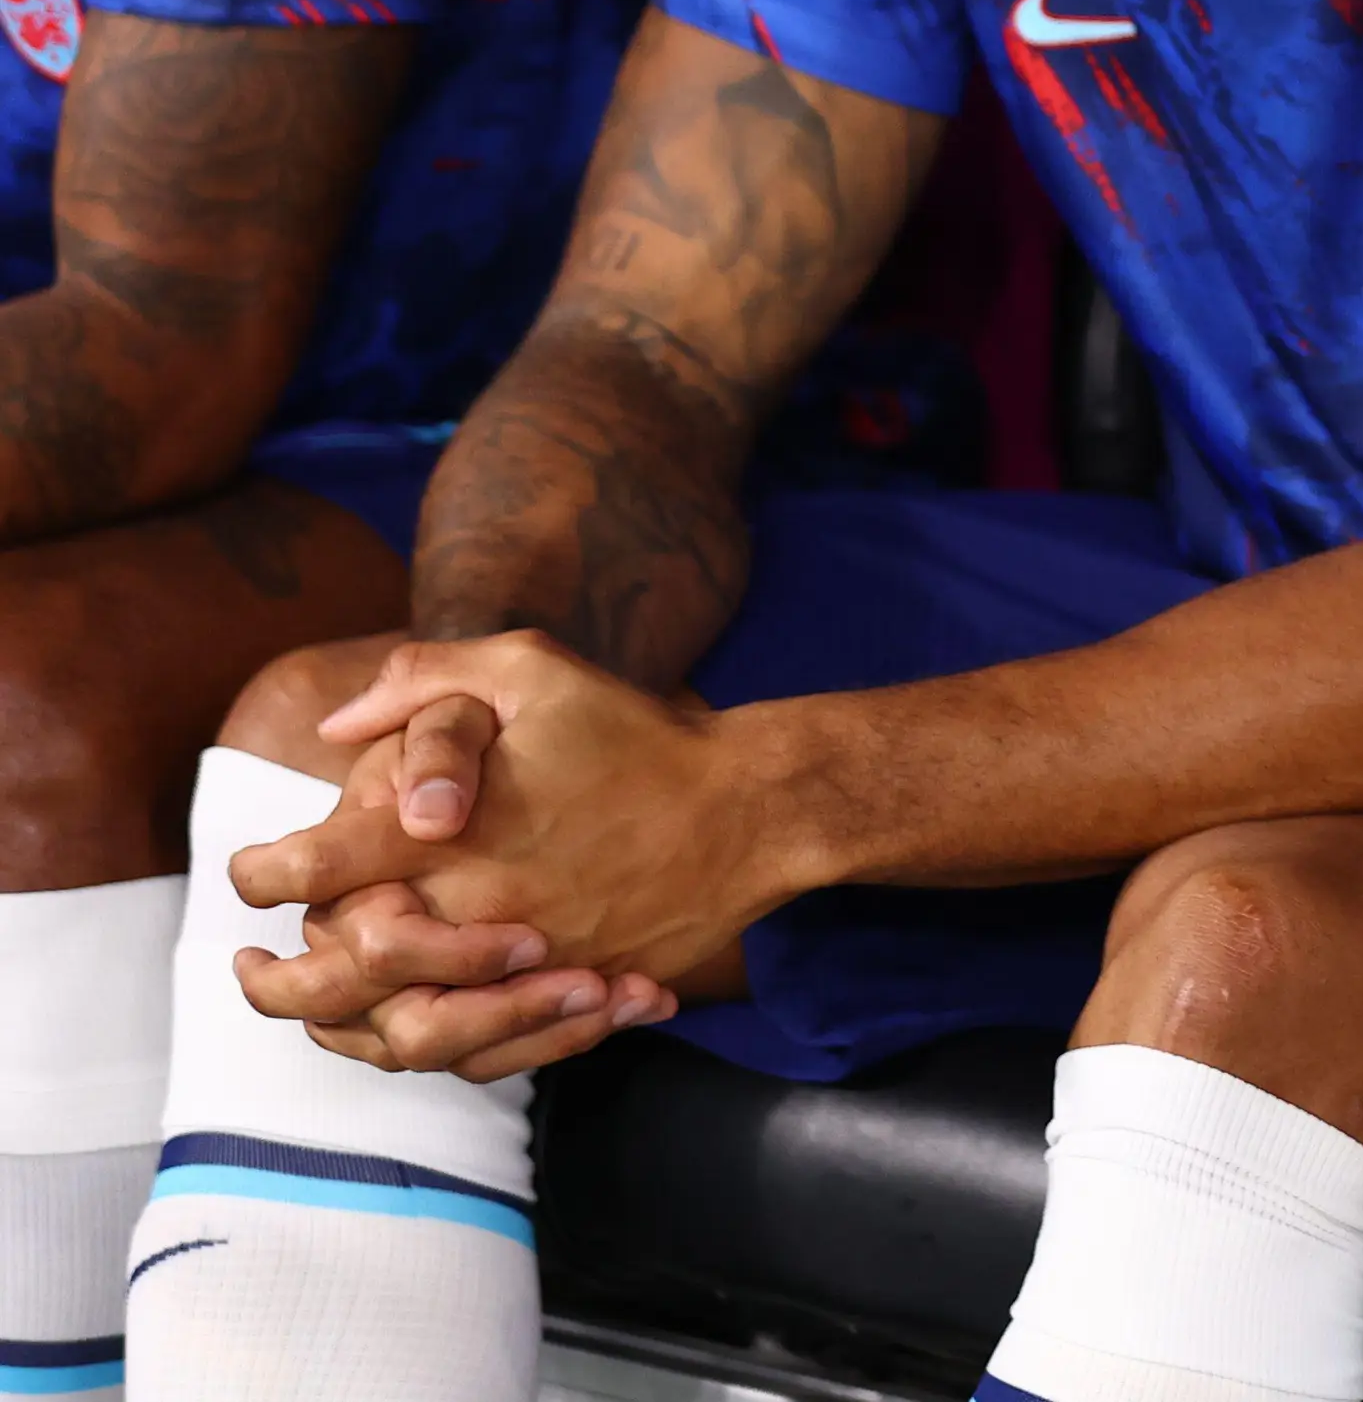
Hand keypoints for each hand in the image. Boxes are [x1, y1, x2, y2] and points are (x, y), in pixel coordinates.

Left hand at [232, 633, 782, 1072]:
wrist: (750, 811)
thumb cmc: (639, 736)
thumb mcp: (533, 668)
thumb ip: (425, 679)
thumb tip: (336, 728)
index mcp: (445, 836)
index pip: (313, 869)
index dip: (262, 873)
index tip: (249, 872)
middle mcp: (469, 911)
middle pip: (334, 981)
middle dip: (271, 982)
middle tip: (250, 966)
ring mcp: (518, 969)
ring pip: (398, 1036)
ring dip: (341, 1031)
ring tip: (318, 1011)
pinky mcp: (563, 999)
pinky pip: (479, 1056)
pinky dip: (435, 1051)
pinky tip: (411, 1028)